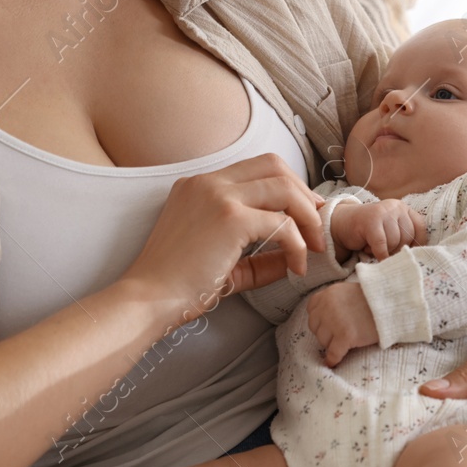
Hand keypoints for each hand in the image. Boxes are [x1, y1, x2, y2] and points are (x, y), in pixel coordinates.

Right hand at [121, 153, 326, 322]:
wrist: (148, 300)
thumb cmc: (178, 286)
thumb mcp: (223, 263)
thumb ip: (258, 256)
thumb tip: (294, 258)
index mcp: (200, 185)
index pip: (257, 167)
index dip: (290, 187)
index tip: (306, 214)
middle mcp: (208, 182)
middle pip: (275, 166)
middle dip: (305, 195)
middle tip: (318, 228)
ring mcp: (218, 196)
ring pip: (284, 188)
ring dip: (308, 217)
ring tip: (314, 247)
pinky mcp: (230, 219)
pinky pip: (282, 224)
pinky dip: (297, 245)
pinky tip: (296, 267)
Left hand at [306, 283, 379, 365]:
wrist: (392, 304)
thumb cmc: (375, 299)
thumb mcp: (350, 291)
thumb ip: (336, 301)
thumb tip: (327, 318)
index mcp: (328, 293)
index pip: (312, 309)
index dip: (319, 319)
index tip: (326, 325)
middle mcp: (327, 306)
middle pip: (315, 326)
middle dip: (325, 332)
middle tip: (338, 335)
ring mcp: (335, 322)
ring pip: (323, 340)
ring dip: (331, 344)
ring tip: (344, 343)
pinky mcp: (345, 336)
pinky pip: (333, 353)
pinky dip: (332, 359)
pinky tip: (332, 363)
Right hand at [330, 199, 425, 259]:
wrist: (342, 223)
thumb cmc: (370, 232)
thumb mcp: (391, 231)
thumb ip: (404, 237)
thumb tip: (418, 257)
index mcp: (404, 209)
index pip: (420, 227)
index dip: (416, 244)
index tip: (408, 253)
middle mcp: (396, 207)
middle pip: (407, 237)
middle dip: (396, 249)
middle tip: (383, 249)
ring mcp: (383, 212)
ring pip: (395, 242)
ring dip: (384, 250)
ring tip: (372, 246)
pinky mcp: (371, 221)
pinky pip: (382, 245)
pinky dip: (379, 254)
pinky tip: (373, 254)